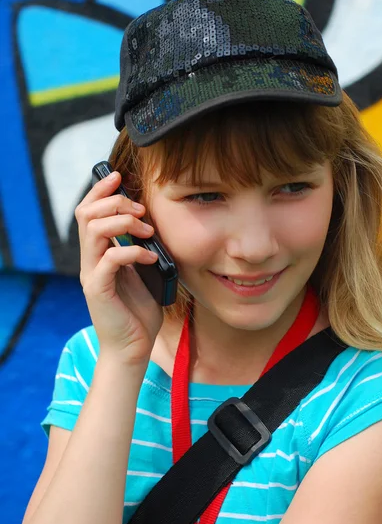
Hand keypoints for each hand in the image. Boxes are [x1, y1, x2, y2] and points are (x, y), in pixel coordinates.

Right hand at [75, 171, 163, 365]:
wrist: (133, 347)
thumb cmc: (139, 309)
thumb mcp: (141, 271)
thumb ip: (139, 247)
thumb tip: (152, 221)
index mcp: (98, 252)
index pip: (89, 211)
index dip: (100, 189)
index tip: (119, 176)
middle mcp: (90, 259)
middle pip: (87, 214)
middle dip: (115, 202)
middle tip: (142, 211)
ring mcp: (92, 274)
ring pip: (94, 230)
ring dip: (124, 223)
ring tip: (148, 232)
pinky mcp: (99, 290)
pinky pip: (110, 259)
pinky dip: (133, 251)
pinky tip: (150, 257)